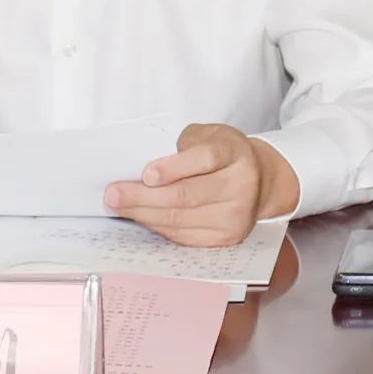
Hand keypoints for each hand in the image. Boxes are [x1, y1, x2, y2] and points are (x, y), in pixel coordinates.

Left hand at [103, 123, 298, 245]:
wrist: (259, 178)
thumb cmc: (222, 152)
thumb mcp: (205, 136)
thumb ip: (178, 147)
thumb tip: (137, 168)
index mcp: (233, 153)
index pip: (203, 159)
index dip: (173, 167)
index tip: (146, 174)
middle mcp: (240, 185)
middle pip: (187, 195)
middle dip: (144, 196)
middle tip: (113, 194)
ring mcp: (236, 215)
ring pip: (182, 218)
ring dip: (144, 213)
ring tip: (118, 205)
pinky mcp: (227, 237)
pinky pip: (185, 235)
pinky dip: (158, 226)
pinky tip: (139, 216)